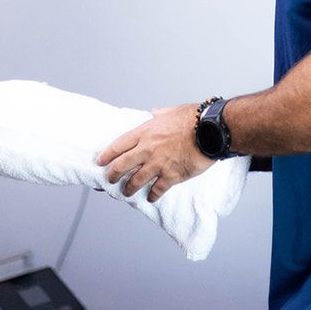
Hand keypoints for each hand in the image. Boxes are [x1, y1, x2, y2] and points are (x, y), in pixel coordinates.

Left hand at [95, 103, 211, 201]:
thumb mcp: (172, 111)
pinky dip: (152, 195)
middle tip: (109, 180)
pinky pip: (157, 189)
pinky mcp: (171, 176)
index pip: (118, 145)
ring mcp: (158, 164)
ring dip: (128, 188)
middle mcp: (147, 149)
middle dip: (112, 175)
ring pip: (135, 181)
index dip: (107, 155)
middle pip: (121, 166)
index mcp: (145, 132)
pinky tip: (150, 198)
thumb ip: (160, 114)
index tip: (100, 161)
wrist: (210, 131)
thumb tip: (155, 112)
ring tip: (126, 192)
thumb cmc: (193, 118)